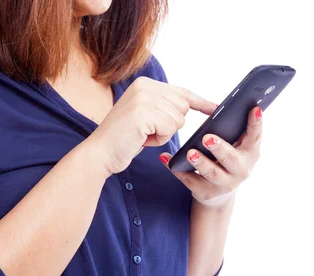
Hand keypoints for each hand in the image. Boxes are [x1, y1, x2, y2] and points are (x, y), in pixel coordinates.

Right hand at [90, 77, 216, 175]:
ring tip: (143, 135)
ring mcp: (143, 98)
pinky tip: (142, 138)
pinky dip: (159, 139)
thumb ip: (163, 106)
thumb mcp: (145, 116)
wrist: (100, 153)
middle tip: (148, 131)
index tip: (213, 108)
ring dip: (164, 133)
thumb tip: (190, 106)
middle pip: (183, 107)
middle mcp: (144, 86)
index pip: (181, 91)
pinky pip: (170, 128)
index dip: (200, 102)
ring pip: (178, 119)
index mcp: (145, 84)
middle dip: (170, 125)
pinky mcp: (143, 113)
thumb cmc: (123, 139)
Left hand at [159, 106, 262, 208]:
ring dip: (200, 162)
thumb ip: (235, 131)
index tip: (254, 108)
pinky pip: (189, 180)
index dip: (256, 124)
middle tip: (207, 137)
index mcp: (250, 153)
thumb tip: (220, 106)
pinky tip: (166, 158)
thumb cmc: (227, 160)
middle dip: (220, 148)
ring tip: (190, 152)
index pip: (255, 137)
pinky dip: (177, 169)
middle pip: (231, 159)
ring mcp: (224, 184)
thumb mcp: (236, 147)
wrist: (219, 194)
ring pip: (212, 173)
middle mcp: (240, 170)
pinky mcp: (205, 192)